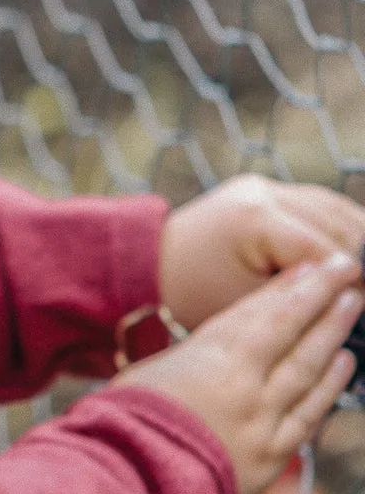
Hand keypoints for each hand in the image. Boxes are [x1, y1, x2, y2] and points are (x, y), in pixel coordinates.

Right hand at [117, 254, 363, 493]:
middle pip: (291, 333)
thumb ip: (180, 362)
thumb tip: (196, 356)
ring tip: (350, 306)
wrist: (131, 484)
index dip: (287, 287)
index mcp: (208, 359)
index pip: (258, 314)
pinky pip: (308, 415)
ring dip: (332, 335)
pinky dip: (329, 388)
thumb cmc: (122, 426)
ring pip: (308, 369)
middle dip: (320, 298)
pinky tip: (344, 366)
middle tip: (347, 270)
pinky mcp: (269, 458)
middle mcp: (245, 385)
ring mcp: (262, 421)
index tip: (311, 266)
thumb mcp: (142, 376)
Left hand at [160, 175, 364, 329]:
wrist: (150, 266)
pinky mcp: (265, 190)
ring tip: (355, 278)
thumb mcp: (249, 306)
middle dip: (357, 261)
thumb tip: (352, 297)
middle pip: (340, 225)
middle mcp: (263, 193)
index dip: (351, 283)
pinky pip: (319, 205)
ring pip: (337, 210)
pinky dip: (338, 229)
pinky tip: (351, 255)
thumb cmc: (192, 295)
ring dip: (356, 240)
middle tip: (357, 296)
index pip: (325, 252)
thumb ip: (302, 298)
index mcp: (255, 219)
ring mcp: (265, 186)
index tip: (358, 307)